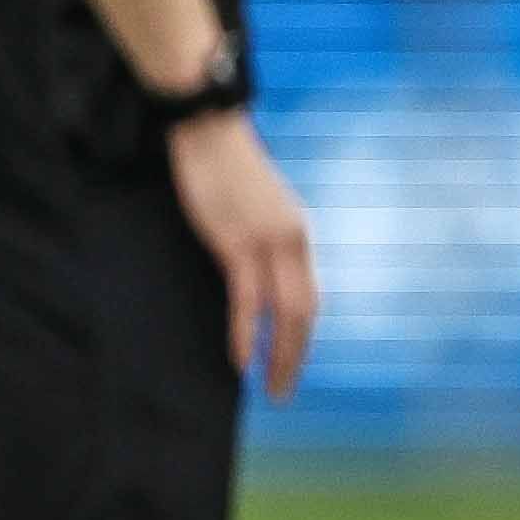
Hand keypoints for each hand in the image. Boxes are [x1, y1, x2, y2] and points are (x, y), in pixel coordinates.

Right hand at [165, 110, 317, 398]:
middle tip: (284, 390)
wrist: (211, 129)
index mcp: (298, 234)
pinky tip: (242, 361)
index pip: (309, 297)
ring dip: (279, 355)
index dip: (302, 335)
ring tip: (272, 387)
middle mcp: (293, 242)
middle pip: (305, 312)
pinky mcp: (237, 243)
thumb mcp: (255, 208)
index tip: (291, 361)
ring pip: (284, 312)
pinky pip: (248, 300)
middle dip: (296, 356)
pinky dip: (247, 333)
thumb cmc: (226, 168)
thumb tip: (256, 271)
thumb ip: (263, 241)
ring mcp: (267, 243)